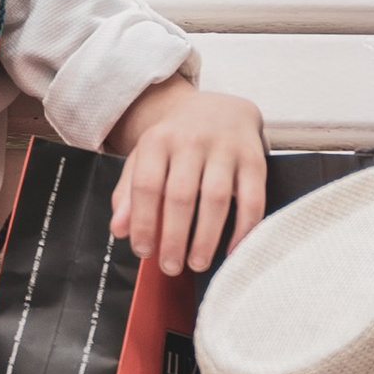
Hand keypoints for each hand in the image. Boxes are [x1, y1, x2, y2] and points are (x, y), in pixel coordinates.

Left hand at [108, 77, 267, 276]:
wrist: (220, 107)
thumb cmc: (179, 141)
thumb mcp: (146, 157)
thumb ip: (129, 192)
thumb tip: (119, 230)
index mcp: (158, 141)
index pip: (147, 184)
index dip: (143, 222)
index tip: (143, 250)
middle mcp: (191, 141)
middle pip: (181, 196)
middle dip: (175, 237)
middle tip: (171, 266)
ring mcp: (225, 149)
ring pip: (216, 198)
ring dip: (206, 237)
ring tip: (197, 263)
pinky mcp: (254, 159)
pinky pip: (252, 198)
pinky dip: (243, 228)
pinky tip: (231, 248)